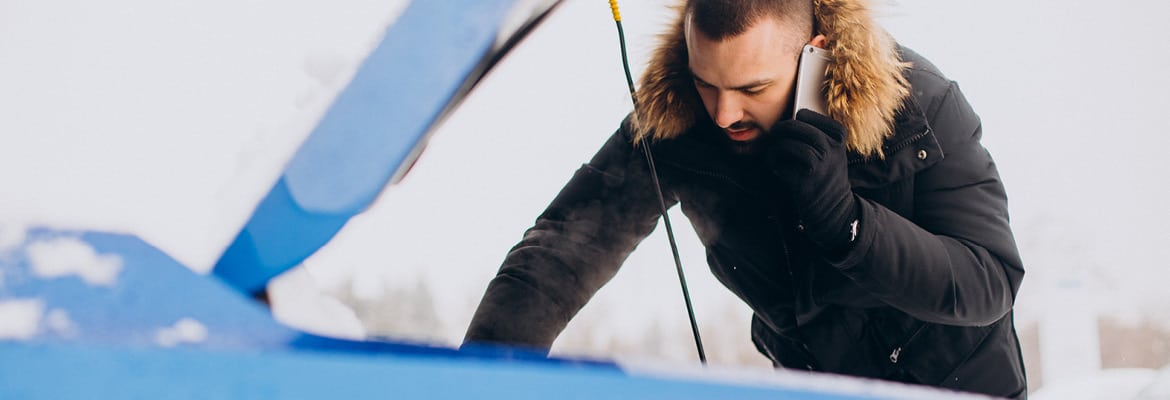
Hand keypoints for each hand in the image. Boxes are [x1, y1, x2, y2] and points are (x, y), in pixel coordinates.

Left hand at [767, 109, 859, 253]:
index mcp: (838, 136)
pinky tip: (778, 168)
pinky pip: (781, 165)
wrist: (833, 207)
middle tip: (775, 132)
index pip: (810, 115)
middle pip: (797, 126)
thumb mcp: (832, 150)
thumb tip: (789, 119)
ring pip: (788, 145)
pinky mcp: (804, 181)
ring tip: (775, 154)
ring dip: (776, 149)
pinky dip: (775, 165)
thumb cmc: (827, 174)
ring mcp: (818, 164)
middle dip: (781, 128)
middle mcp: (830, 148)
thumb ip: (817, 134)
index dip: (798, 117)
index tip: (794, 120)